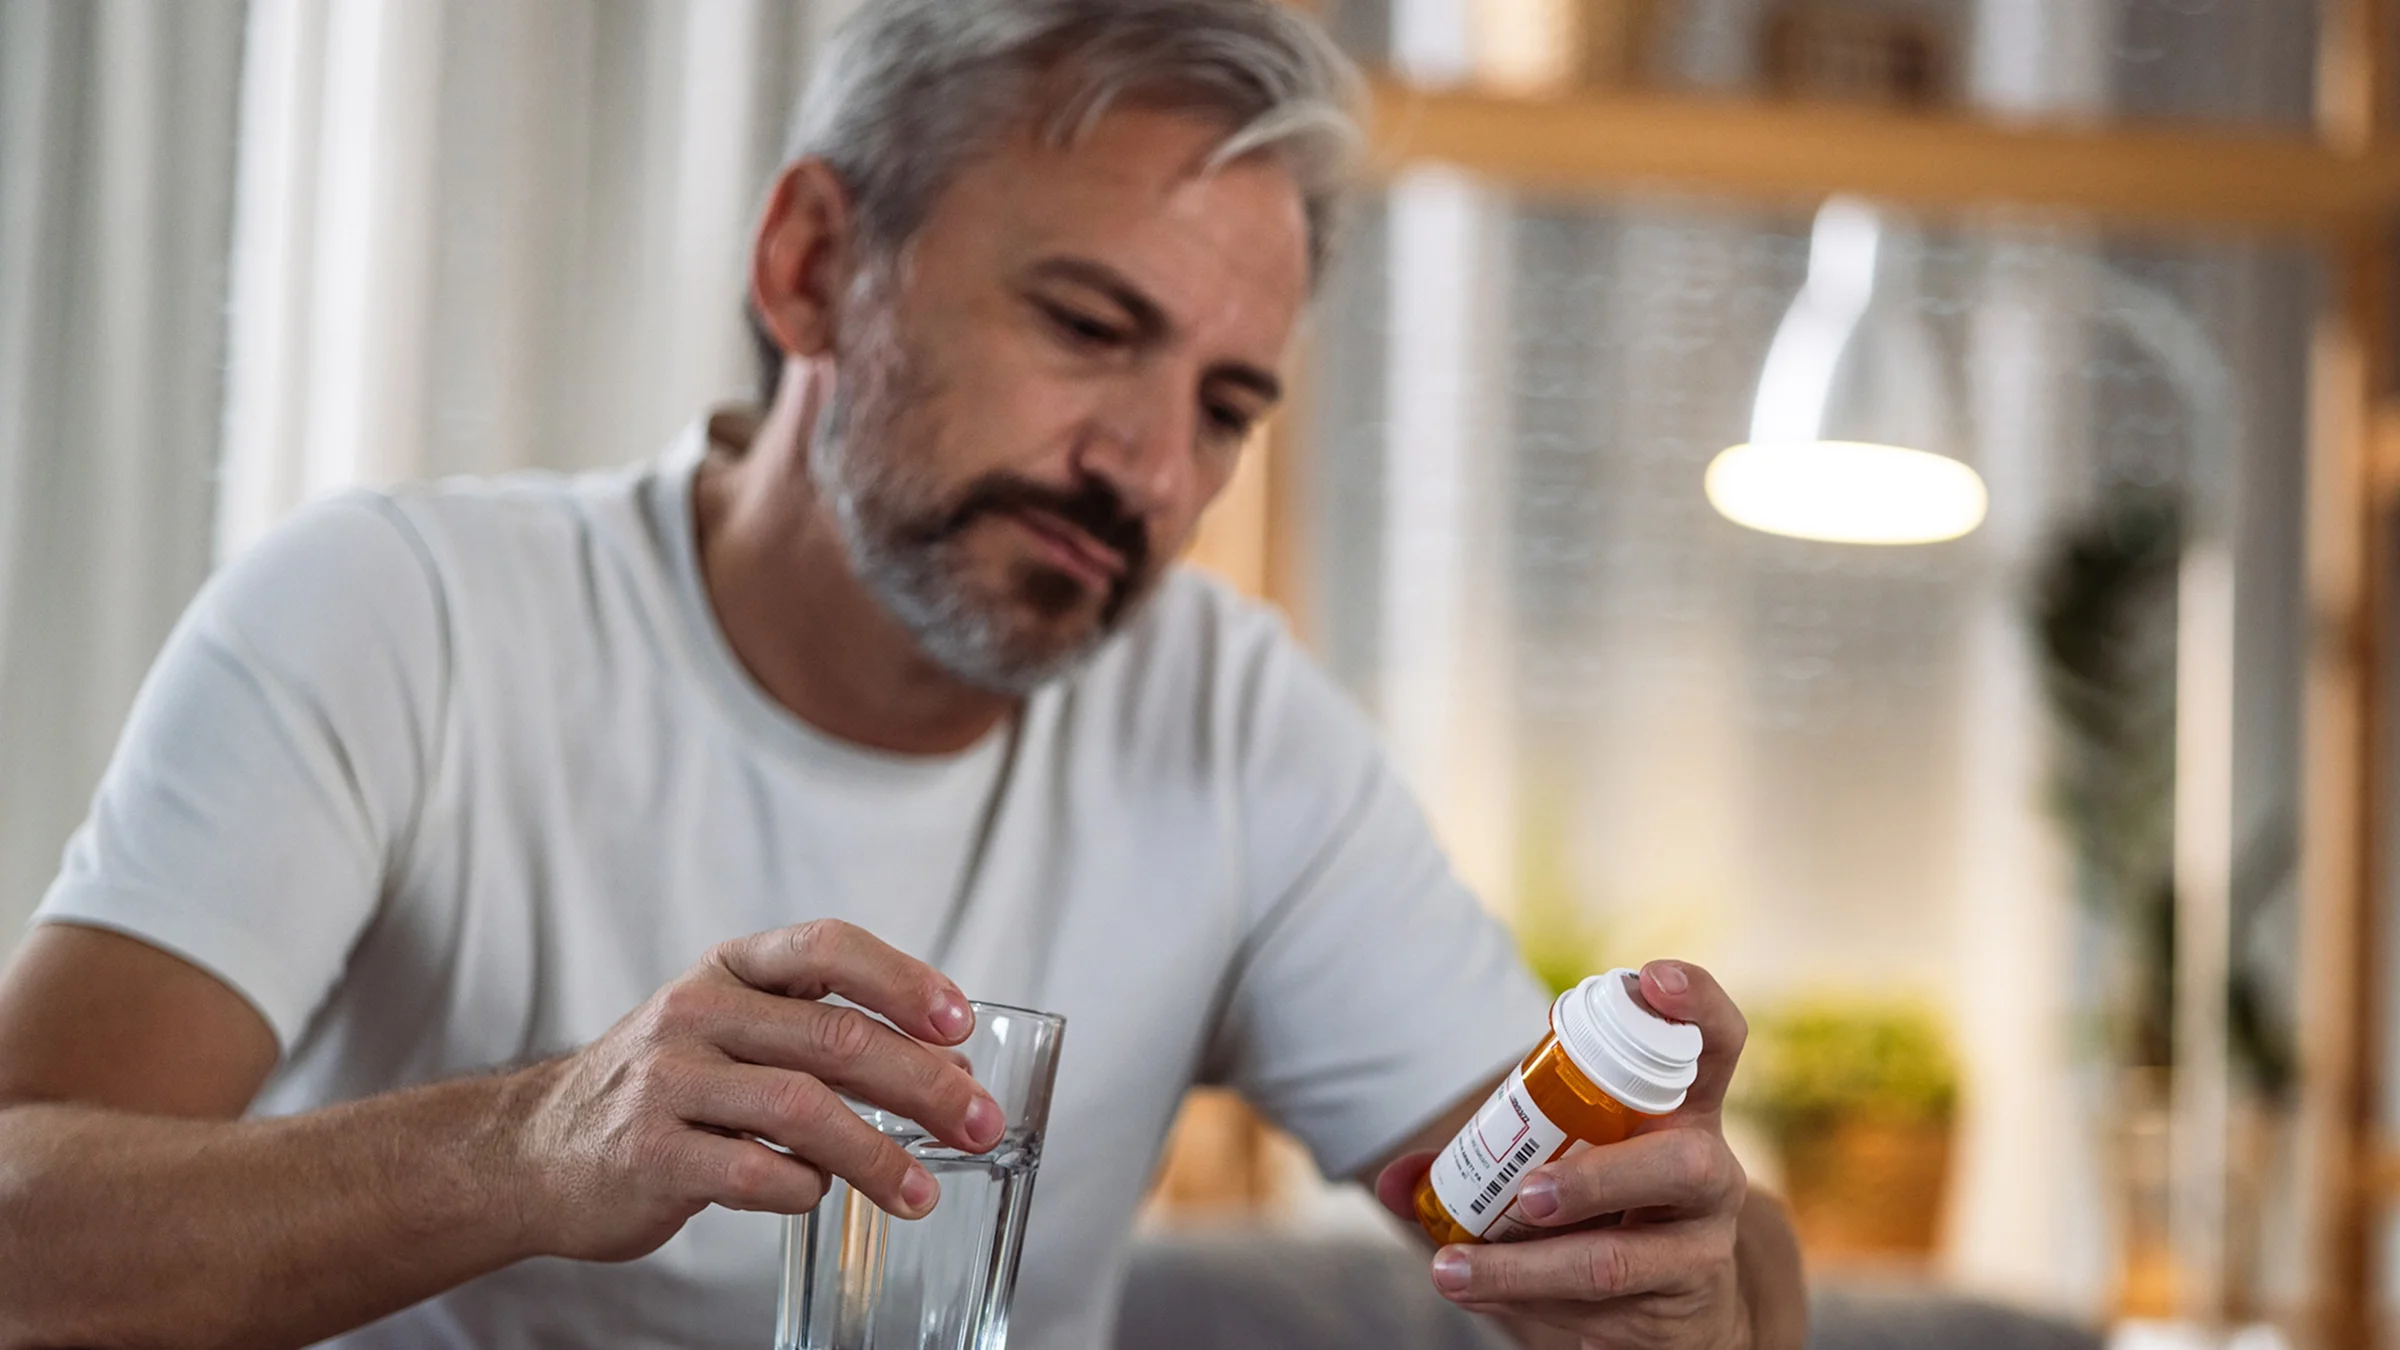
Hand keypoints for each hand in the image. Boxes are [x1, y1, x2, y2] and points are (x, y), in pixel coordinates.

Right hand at [509, 920, 1003, 1262]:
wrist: (533, 1149)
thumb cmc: (663, 1088)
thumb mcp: (734, 1033)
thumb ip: (825, 1040)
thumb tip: (949, 1069)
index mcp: (729, 969)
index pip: (828, 946)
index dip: (903, 980)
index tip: (961, 1023)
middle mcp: (697, 1012)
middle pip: (835, 1037)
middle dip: (924, 1084)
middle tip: (980, 1122)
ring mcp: (667, 1082)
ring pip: (803, 1109)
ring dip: (879, 1154)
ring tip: (924, 1191)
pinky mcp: (648, 1153)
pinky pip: (753, 1172)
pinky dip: (804, 1189)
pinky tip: (819, 1194)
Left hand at [1376, 961, 1754, 1349]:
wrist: (1677, 1309)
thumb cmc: (1604, 1208)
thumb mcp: (1563, 1164)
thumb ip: (1480, 1160)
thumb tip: (1392, 1182)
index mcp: (1682, 1111)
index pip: (1714, 1042)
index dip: (1695, 1002)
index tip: (1649, 978)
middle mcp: (1708, 1174)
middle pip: (1684, 1165)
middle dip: (1596, 1181)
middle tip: (1527, 1194)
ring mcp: (1700, 1249)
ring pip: (1621, 1261)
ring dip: (1527, 1270)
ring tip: (1453, 1269)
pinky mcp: (1679, 1314)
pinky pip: (1600, 1316)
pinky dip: (1526, 1307)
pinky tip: (1477, 1297)